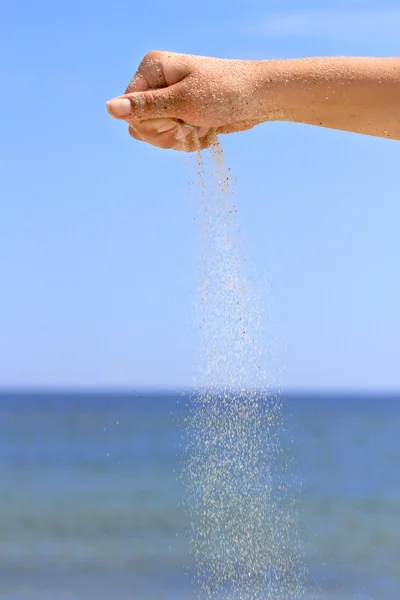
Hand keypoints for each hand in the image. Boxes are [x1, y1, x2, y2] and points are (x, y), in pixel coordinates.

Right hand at [106, 51, 264, 151]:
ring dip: (182, 139)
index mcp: (152, 68)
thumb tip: (109, 108)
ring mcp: (169, 100)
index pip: (128, 109)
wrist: (260, 99)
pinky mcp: (182, 115)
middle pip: (140, 127)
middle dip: (168, 133)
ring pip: (157, 137)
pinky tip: (209, 129)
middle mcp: (157, 83)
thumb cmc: (224, 92)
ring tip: (203, 125)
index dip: (151, 123)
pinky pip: (173, 140)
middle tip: (192, 123)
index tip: (178, 119)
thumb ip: (145, 108)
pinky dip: (192, 141)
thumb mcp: (183, 102)